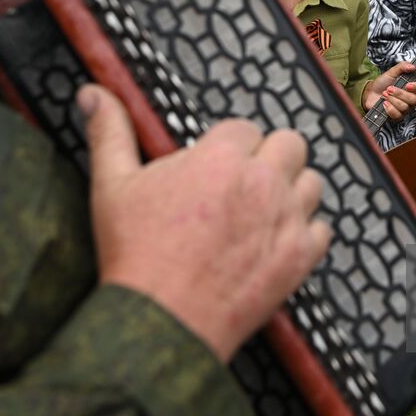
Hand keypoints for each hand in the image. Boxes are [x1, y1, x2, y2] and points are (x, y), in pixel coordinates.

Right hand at [78, 84, 331, 361]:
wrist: (160, 322)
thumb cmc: (134, 254)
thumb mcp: (112, 186)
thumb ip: (110, 132)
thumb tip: (92, 93)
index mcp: (220, 157)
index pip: (244, 128)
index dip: (228, 146)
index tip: (213, 167)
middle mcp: (262, 182)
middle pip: (289, 144)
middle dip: (268, 157)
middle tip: (242, 183)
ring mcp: (286, 220)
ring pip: (311, 182)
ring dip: (291, 190)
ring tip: (261, 209)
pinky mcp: (300, 258)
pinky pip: (323, 229)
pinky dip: (305, 232)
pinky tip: (277, 240)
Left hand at [364, 61, 415, 121]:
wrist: (371, 93)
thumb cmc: (383, 83)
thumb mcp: (391, 72)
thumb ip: (402, 67)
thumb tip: (412, 66)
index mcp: (414, 88)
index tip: (408, 85)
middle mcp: (412, 99)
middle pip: (414, 100)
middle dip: (400, 93)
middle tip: (389, 88)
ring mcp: (405, 109)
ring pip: (405, 107)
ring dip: (392, 99)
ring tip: (384, 94)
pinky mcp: (397, 116)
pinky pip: (398, 115)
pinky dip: (389, 108)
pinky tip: (384, 103)